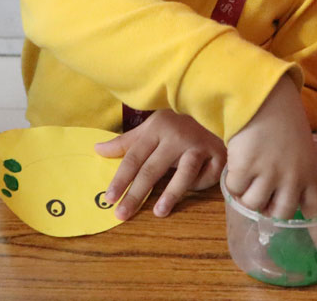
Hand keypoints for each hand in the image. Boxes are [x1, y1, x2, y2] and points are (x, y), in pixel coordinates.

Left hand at [95, 109, 225, 219]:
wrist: (219, 102)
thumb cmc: (181, 120)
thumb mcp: (152, 126)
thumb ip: (126, 141)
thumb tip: (97, 149)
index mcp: (157, 129)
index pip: (134, 157)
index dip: (121, 178)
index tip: (109, 198)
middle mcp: (176, 137)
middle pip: (152, 169)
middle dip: (136, 193)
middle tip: (122, 214)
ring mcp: (199, 145)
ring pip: (183, 173)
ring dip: (171, 194)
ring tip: (158, 213)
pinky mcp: (219, 153)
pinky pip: (207, 175)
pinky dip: (200, 184)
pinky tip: (193, 188)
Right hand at [224, 75, 316, 219]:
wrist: (264, 97)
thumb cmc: (282, 117)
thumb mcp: (300, 145)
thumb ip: (296, 169)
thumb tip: (281, 190)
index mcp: (308, 171)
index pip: (315, 207)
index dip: (315, 229)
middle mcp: (292, 177)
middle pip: (281, 213)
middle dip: (269, 208)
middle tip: (262, 192)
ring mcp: (269, 174)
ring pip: (255, 205)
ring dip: (247, 194)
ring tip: (248, 174)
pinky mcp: (247, 168)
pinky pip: (236, 189)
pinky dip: (233, 180)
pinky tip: (237, 163)